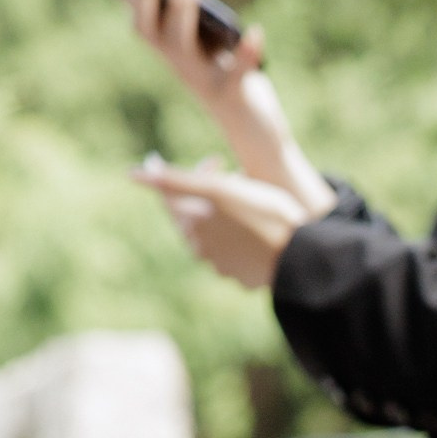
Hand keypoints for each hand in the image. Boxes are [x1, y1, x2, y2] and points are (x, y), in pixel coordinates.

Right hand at [110, 0, 336, 216]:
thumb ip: (184, 8)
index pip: (132, 8)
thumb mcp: (201, 36)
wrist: (252, 131)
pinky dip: (247, 52)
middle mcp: (174, 62)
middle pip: (146, 24)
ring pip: (179, 39)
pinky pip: (237, 73)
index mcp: (163, 45)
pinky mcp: (231, 94)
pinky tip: (256, 30)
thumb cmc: (225, 72)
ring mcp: (200, 79)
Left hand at [132, 156, 313, 287]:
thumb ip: (174, 181)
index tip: (215, 160)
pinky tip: (260, 226)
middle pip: (197, 215)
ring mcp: (224, 267)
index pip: (175, 197)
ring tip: (251, 199)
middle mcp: (203, 251)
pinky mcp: (244, 278)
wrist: (303, 255)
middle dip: (211, 193)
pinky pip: (237, 250)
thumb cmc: (261, 216)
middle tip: (237, 175)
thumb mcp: (217, 190)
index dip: (195, 173)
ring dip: (227, 213)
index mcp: (193, 228)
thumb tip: (133, 174)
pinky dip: (243, 234)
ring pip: (218, 233)